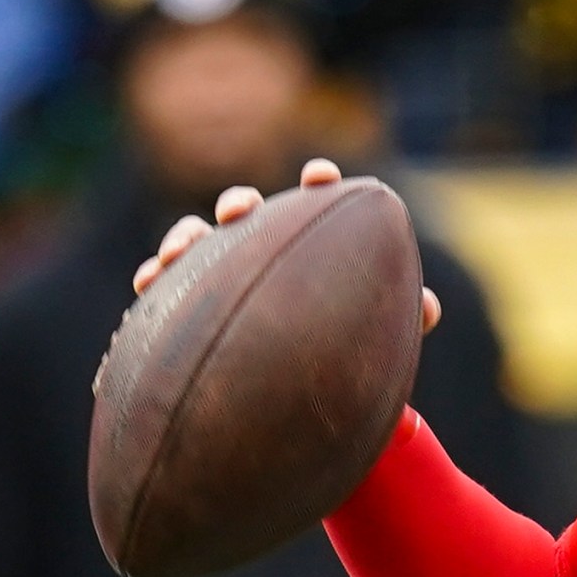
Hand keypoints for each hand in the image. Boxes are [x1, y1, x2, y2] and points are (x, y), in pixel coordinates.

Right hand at [131, 157, 442, 333]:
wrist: (296, 399)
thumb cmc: (345, 356)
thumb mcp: (378, 338)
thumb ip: (404, 318)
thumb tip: (430, 307)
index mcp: (309, 248)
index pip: (316, 203)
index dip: (318, 184)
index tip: (321, 177)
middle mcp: (260, 250)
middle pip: (244, 212)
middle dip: (239, 204)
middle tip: (239, 213)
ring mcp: (218, 274)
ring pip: (194, 242)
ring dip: (184, 238)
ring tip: (177, 253)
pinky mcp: (184, 304)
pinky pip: (161, 288)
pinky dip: (152, 281)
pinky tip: (147, 288)